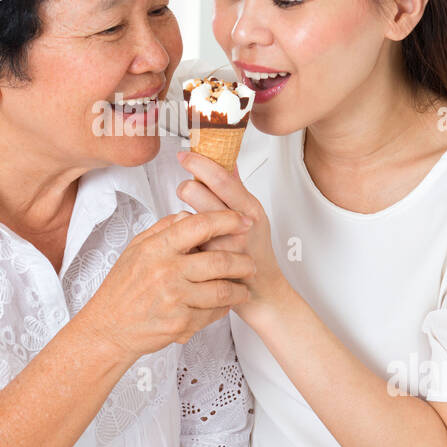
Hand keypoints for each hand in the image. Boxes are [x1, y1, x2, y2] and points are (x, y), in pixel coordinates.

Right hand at [78, 209, 255, 360]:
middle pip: (220, 260)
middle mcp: (167, 272)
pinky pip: (213, 313)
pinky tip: (224, 304)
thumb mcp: (136, 250)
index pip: (199, 226)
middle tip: (251, 263)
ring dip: (239, 288)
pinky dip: (223, 308)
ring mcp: (175, 299)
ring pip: (223, 290)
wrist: (109, 328)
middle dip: (243, 261)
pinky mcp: (181, 323)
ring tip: (243, 286)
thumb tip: (187, 214)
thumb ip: (163, 230)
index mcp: (157, 249)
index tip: (242, 220)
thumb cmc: (122, 289)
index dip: (227, 220)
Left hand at [175, 151, 287, 324]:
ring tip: (192, 217)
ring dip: (184, 211)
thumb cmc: (256, 251)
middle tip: (190, 190)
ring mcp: (222, 245)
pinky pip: (185, 240)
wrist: (262, 292)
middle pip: (195, 190)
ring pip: (186, 214)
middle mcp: (238, 225)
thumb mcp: (253, 215)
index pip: (221, 177)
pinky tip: (192, 240)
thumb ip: (237, 188)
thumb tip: (228, 161)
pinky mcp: (208, 263)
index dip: (199, 162)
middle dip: (186, 186)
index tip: (185, 154)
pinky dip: (184, 237)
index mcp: (250, 208)